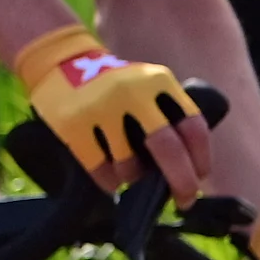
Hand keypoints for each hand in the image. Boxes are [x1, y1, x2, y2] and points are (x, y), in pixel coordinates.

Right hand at [14, 24, 212, 200]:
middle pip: (168, 148)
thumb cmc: (110, 83)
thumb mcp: (143, 84)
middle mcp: (132, 92)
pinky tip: (110, 181)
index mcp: (158, 81)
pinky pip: (100, 169)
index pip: (193, 126)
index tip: (200, 178)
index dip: (201, 158)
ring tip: (128, 175)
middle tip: (185, 200)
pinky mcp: (73, 124)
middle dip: (181, 181)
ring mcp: (101, 108)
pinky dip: (109, 182)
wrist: (58, 60)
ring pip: (130, 165)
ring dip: (133, 178)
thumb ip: (163, 112)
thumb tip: (185, 165)